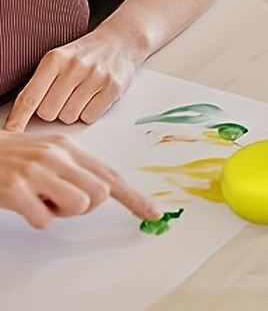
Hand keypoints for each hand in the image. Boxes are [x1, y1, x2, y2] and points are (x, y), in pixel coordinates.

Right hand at [0, 131, 160, 228]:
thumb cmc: (14, 157)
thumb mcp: (51, 154)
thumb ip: (76, 169)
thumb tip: (102, 191)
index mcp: (70, 148)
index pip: (111, 174)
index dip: (134, 197)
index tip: (152, 212)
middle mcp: (58, 156)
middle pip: (100, 194)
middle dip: (85, 206)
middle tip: (60, 200)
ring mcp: (37, 171)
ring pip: (79, 205)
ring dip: (62, 212)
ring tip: (42, 199)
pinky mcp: (17, 189)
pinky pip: (45, 219)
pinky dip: (38, 219)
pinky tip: (25, 204)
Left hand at [3, 30, 140, 131]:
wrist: (121, 40)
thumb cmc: (86, 54)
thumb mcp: (59, 60)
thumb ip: (41, 85)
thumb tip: (21, 117)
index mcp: (55, 59)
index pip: (29, 98)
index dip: (17, 120)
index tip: (10, 133)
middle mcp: (74, 67)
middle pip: (48, 113)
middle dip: (54, 110)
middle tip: (65, 96)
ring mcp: (95, 77)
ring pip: (69, 117)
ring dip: (73, 112)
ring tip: (82, 94)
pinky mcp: (112, 87)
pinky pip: (90, 117)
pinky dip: (90, 112)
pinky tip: (94, 96)